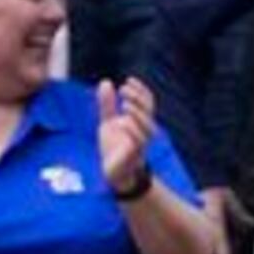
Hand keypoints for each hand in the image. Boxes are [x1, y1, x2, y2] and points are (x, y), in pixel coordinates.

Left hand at [95, 77, 160, 196]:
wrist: (112, 173)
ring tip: (124, 103)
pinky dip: (132, 130)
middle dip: (138, 97)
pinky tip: (122, 122)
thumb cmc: (114, 148)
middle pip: (148, 111)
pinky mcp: (134, 154)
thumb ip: (107, 105)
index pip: (147, 101)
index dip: (140, 90)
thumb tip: (105, 82)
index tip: (128, 80)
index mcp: (139, 121)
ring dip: (137, 113)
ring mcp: (140, 142)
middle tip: (123, 89)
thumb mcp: (108, 122)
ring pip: (146, 126)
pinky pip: (138, 141)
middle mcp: (144, 130)